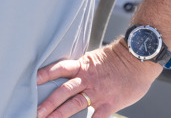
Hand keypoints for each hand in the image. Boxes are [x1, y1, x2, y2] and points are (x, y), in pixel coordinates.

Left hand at [35, 40, 160, 117]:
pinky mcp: (110, 103)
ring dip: (60, 114)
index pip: (59, 69)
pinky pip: (97, 117)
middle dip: (48, 103)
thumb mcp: (94, 59)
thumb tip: (69, 72)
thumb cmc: (118, 59)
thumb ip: (81, 67)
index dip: (44, 74)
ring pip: (75, 104)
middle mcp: (87, 79)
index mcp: (82, 66)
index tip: (32, 80)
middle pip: (63, 91)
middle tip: (35, 111)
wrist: (139, 59)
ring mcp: (98, 92)